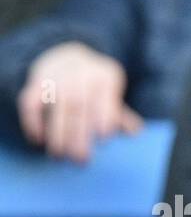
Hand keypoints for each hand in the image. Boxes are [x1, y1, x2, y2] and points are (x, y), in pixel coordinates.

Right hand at [17, 42, 142, 162]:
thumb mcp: (111, 93)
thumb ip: (121, 114)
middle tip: (80, 158)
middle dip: (78, 133)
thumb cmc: (96, 86)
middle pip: (78, 104)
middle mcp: (79, 73)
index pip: (104, 96)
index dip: (104, 116)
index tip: (103, 138)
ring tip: (59, 155)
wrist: (67, 58)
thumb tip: (135, 132)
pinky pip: (30, 101)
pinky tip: (37, 140)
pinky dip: (32, 121)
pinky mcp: (36, 81)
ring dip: (56, 132)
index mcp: (104, 76)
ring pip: (55, 105)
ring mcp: (56, 76)